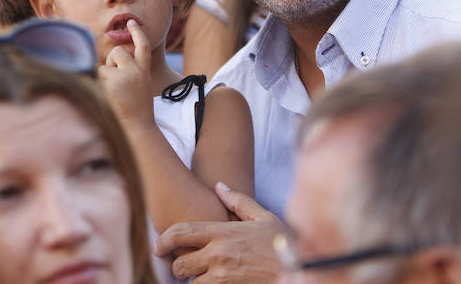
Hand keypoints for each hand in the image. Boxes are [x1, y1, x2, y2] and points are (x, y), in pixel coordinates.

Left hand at [97, 19, 154, 123]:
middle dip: (111, 63)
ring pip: (105, 64)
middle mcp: (136, 70)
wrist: (139, 129)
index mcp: (144, 70)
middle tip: (116, 85)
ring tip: (113, 94)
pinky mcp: (112, 83)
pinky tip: (106, 98)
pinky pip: (96, 76)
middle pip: (117, 52)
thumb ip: (130, 72)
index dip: (137, 32)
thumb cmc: (137, 112)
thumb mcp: (140, 87)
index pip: (142, 45)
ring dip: (104, 76)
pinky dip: (97, 85)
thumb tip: (109, 61)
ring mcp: (124, 75)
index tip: (131, 21)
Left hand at [155, 182, 282, 282]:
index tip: (159, 246)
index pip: (180, 232)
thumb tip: (220, 186)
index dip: (163, 240)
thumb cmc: (283, 244)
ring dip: (193, 283)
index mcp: (222, 232)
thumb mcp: (263, 217)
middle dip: (178, 267)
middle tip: (184, 267)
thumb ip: (238, 201)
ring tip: (201, 278)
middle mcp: (219, 254)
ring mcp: (223, 276)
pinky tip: (214, 283)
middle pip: (179, 263)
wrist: (302, 270)